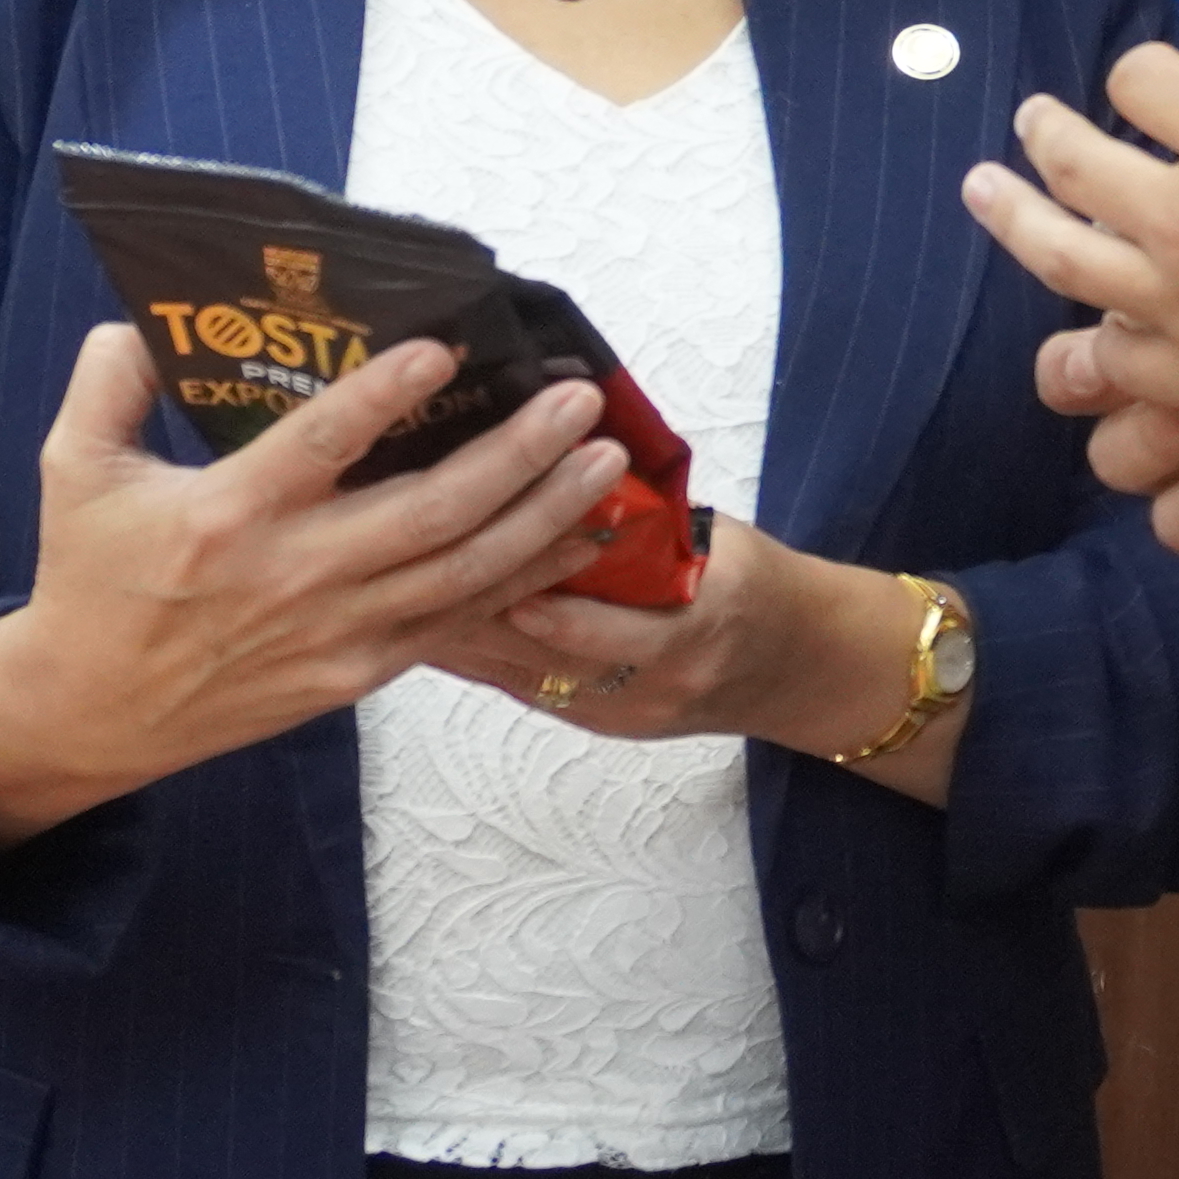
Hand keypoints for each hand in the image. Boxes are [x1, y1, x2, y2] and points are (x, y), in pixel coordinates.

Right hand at [0, 326, 637, 857]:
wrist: (92, 713)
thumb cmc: (89, 580)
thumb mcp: (71, 469)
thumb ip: (108, 385)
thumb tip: (140, 320)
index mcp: (227, 515)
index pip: (320, 446)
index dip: (385, 396)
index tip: (446, 349)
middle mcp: (294, 576)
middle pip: (429, 514)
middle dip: (518, 458)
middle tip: (579, 403)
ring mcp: (335, 632)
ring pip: (462, 574)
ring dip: (544, 517)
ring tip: (605, 462)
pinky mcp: (356, 674)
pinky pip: (455, 623)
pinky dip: (522, 582)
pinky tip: (575, 540)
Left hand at [423, 519, 898, 763]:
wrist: (794, 669)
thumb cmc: (751, 583)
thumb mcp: (713, 535)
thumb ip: (641, 511)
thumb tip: (558, 455)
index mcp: (697, 608)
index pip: (593, 591)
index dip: (521, 560)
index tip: (461, 519)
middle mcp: (654, 670)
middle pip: (539, 636)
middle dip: (462, 593)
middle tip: (394, 552)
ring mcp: (622, 706)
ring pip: (517, 667)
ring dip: (450, 626)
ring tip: (383, 588)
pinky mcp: (597, 722)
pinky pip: (519, 687)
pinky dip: (472, 653)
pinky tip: (420, 625)